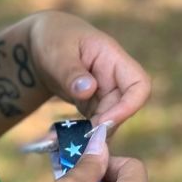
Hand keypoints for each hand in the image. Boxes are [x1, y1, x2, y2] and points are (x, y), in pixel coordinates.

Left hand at [22, 12, 151, 131]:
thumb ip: (71, 71)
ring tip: (62, 143)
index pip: (139, 85)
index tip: (104, 122)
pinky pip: (93, 124)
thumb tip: (88, 90)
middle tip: (76, 141)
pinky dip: (80, 134)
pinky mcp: (93, 105)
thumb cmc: (52, 38)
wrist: (42, 43)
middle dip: (102, 127)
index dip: (129, 107)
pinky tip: (58, 141)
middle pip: (122, 109)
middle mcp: (114, 78)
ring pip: (109, 121)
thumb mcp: (57, 52)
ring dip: (90, 135)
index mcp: (113, 59)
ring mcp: (105, 93)